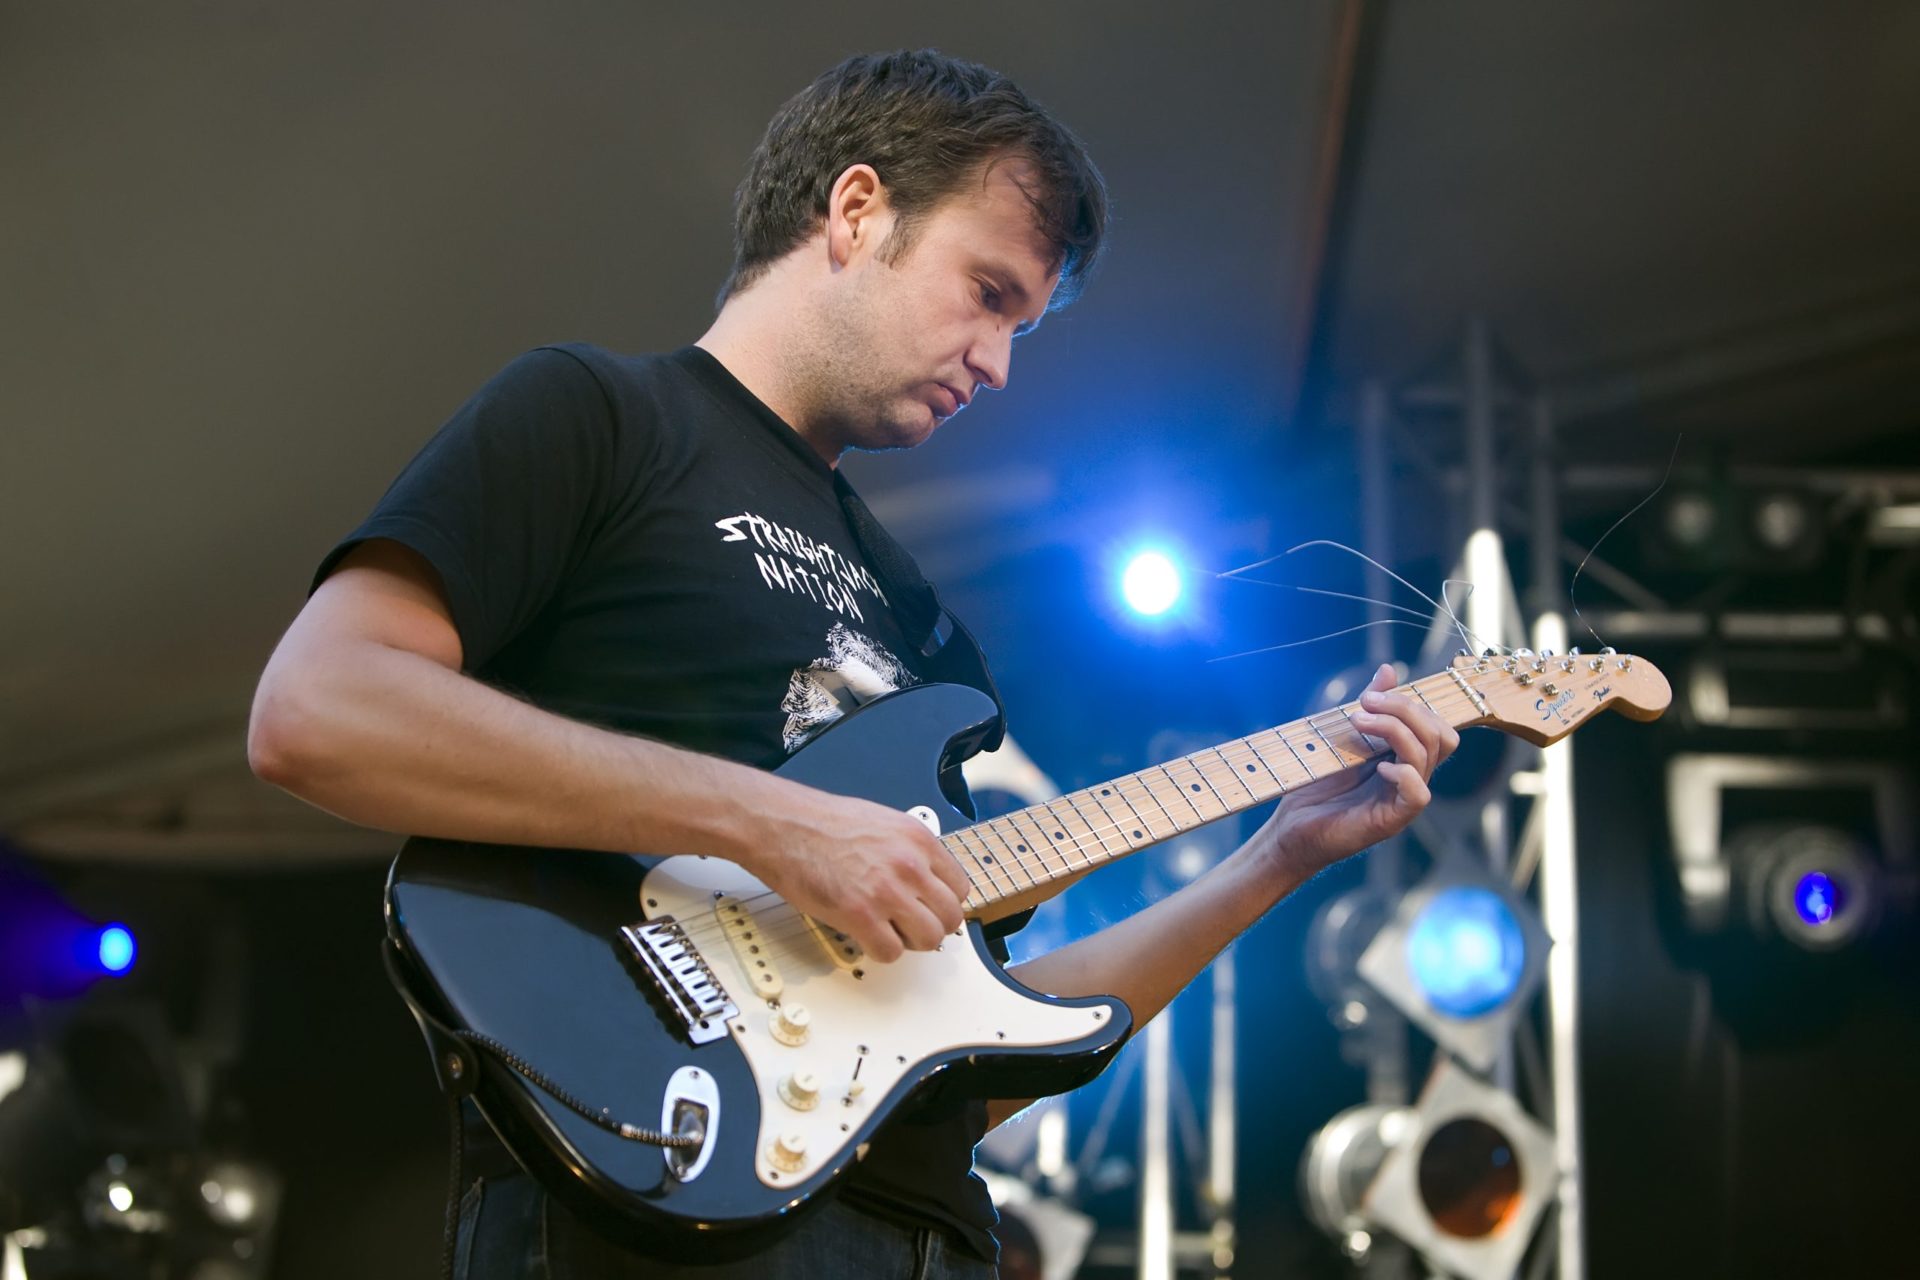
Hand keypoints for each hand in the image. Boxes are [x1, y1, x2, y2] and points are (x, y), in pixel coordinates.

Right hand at [744, 785, 971, 962]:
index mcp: (918, 840)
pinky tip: (866, 936)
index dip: (944, 903)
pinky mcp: (860, 915)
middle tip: (912, 927)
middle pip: (949, 917)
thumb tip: (926, 880)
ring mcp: (887, 891)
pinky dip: (881, 951)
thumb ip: (910, 851)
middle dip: (933, 927)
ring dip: (911, 943)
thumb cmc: (822, 823)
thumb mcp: (884, 823)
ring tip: (890, 933)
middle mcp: (910, 865)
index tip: (931, 909)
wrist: (784, 826)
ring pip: (928, 939)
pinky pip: (891, 952)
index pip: (960, 887)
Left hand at [1245, 663, 1459, 879]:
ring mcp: (1403, 799)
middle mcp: (1410, 777)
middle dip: (1405, 710)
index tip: (1371, 695)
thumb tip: (1389, 670)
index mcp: (1403, 757)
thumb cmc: (1316, 785)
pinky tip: (1378, 766)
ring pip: (1427, 755)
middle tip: (1364, 704)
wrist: (1291, 827)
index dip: (1414, 704)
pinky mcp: (1392, 820)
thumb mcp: (1342, 736)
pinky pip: (1418, 794)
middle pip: (1439, 735)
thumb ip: (1371, 707)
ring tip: (1356, 722)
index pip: (1437, 726)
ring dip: (1394, 729)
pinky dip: (1403, 773)